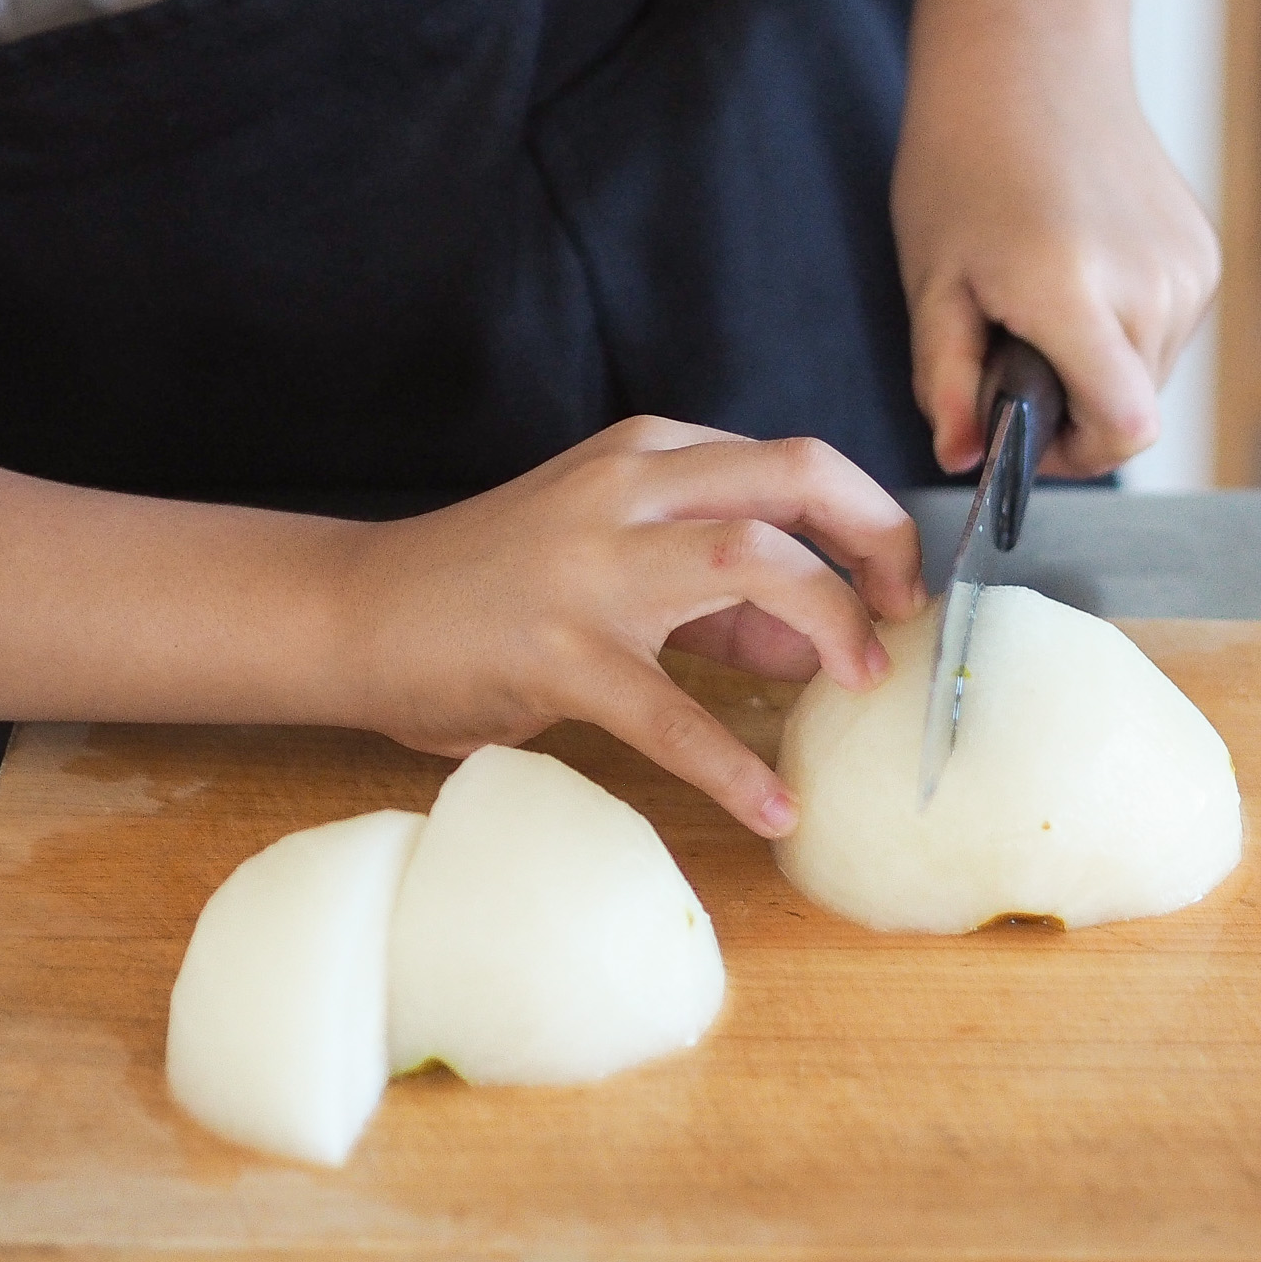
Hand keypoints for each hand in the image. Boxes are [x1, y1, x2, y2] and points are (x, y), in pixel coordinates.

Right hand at [336, 417, 926, 836]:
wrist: (357, 612)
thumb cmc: (494, 585)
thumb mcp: (616, 558)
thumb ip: (720, 596)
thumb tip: (825, 644)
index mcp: (649, 453)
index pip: (794, 463)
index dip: (869, 522)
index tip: (897, 587)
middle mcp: (628, 488)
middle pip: (796, 476)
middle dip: (879, 539)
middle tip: (903, 616)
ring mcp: (592, 567)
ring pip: (751, 561)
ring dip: (829, 621)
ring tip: (858, 685)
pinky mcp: (559, 653)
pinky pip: (671, 714)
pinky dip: (734, 767)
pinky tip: (772, 808)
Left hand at [894, 45, 1217, 477]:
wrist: (1031, 59)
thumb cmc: (966, 161)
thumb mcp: (933, 282)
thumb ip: (947, 381)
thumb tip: (961, 458)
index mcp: (1073, 293)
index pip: (1123, 431)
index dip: (1075, 456)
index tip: (1030, 435)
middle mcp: (1149, 284)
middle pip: (1134, 411)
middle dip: (1074, 405)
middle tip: (1017, 347)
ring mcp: (1189, 267)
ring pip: (1152, 374)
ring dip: (1101, 365)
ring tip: (1047, 299)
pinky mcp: (1205, 253)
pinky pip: (1169, 329)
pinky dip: (1127, 326)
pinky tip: (1084, 271)